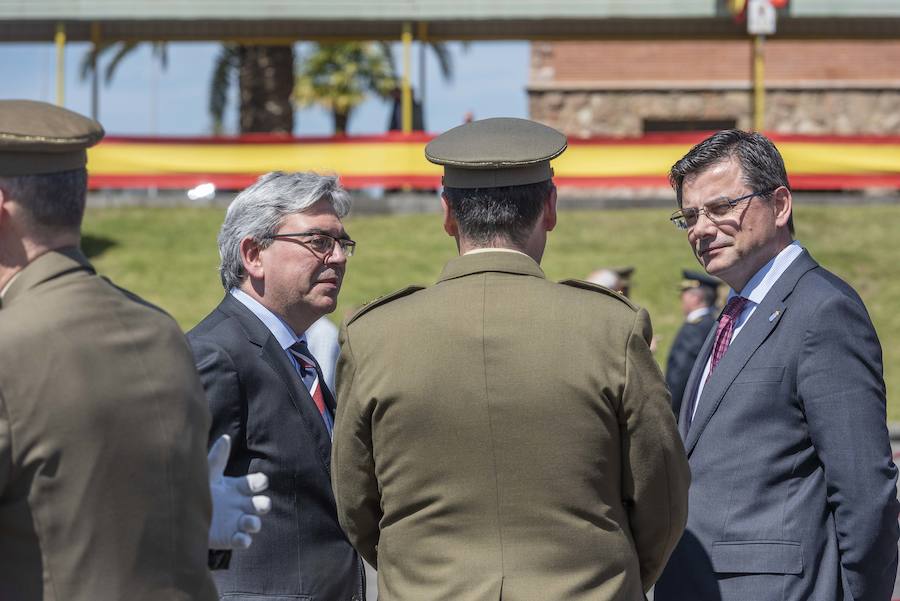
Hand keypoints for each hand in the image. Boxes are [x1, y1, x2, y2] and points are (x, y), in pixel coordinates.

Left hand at [207, 434, 270, 548]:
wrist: (179, 516)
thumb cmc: (197, 491)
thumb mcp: (206, 474)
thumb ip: (217, 459)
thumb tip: (225, 438)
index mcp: (237, 487)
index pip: (256, 483)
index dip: (260, 482)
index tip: (259, 482)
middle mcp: (241, 505)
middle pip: (262, 504)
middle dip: (264, 504)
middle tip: (261, 505)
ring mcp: (236, 522)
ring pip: (254, 523)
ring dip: (255, 523)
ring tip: (248, 522)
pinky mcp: (229, 538)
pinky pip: (243, 540)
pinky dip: (245, 540)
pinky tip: (240, 538)